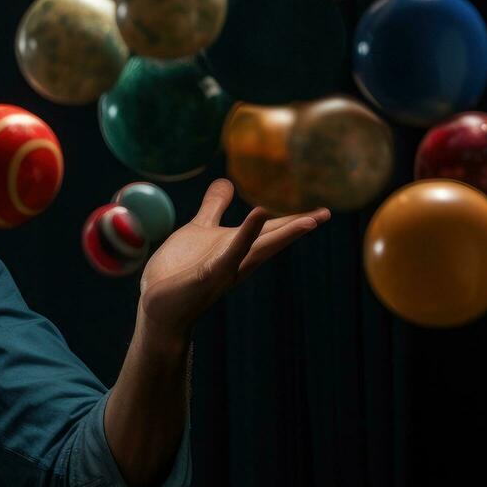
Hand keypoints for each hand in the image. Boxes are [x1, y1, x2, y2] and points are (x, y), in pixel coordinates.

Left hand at [136, 178, 330, 339]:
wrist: (159, 304)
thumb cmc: (178, 270)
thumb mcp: (199, 230)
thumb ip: (214, 208)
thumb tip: (227, 182)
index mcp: (238, 247)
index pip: (270, 229)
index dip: (293, 218)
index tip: (323, 210)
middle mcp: (239, 259)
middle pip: (273, 238)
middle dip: (299, 227)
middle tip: (327, 213)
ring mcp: (227, 267)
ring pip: (262, 247)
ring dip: (285, 233)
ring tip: (310, 220)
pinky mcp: (210, 273)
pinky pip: (232, 251)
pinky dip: (247, 234)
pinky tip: (259, 214)